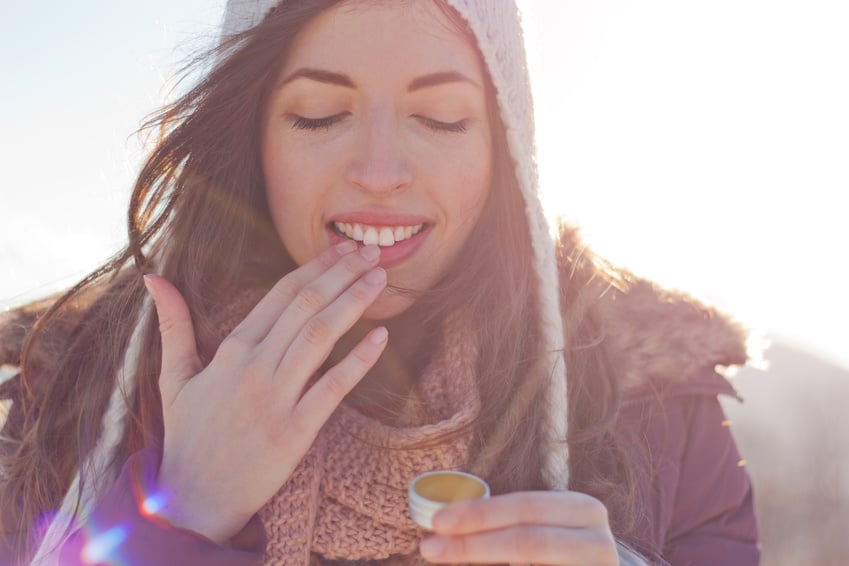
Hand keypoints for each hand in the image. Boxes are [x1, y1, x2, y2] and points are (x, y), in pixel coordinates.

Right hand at [143, 241, 387, 542]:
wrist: (191, 499)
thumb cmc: (187, 436)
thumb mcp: (172, 377)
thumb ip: (172, 325)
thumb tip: (154, 278)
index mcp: (230, 350)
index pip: (280, 295)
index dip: (315, 267)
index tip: (342, 249)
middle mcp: (254, 368)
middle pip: (305, 307)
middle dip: (342, 274)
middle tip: (371, 252)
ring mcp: (275, 399)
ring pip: (319, 337)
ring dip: (353, 303)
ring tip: (380, 279)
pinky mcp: (295, 432)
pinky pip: (332, 388)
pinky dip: (359, 360)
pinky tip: (382, 337)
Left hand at [419, 491, 617, 564]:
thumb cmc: (559, 550)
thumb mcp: (541, 527)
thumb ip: (504, 522)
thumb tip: (444, 525)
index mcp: (584, 510)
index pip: (525, 506)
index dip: (479, 513)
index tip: (437, 521)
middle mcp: (598, 542)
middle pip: (527, 542)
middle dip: (471, 546)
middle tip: (429, 548)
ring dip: (482, 565)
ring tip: (444, 561)